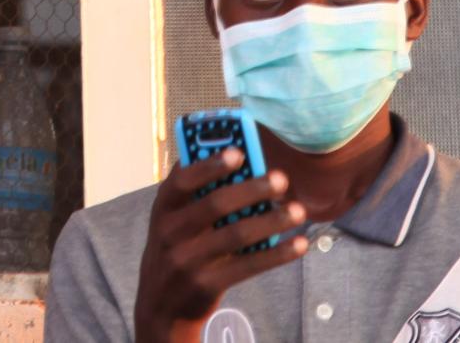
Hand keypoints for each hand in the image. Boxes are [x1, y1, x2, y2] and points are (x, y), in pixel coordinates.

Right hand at [133, 149, 309, 342]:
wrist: (161, 306)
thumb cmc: (177, 247)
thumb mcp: (173, 220)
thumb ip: (196, 195)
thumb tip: (241, 164)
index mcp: (163, 207)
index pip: (183, 179)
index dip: (210, 165)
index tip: (239, 153)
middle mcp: (171, 231)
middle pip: (216, 204)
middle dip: (251, 189)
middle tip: (281, 179)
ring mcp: (188, 260)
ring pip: (236, 235)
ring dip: (271, 221)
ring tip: (297, 211)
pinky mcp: (206, 284)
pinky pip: (247, 266)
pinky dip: (276, 254)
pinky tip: (298, 244)